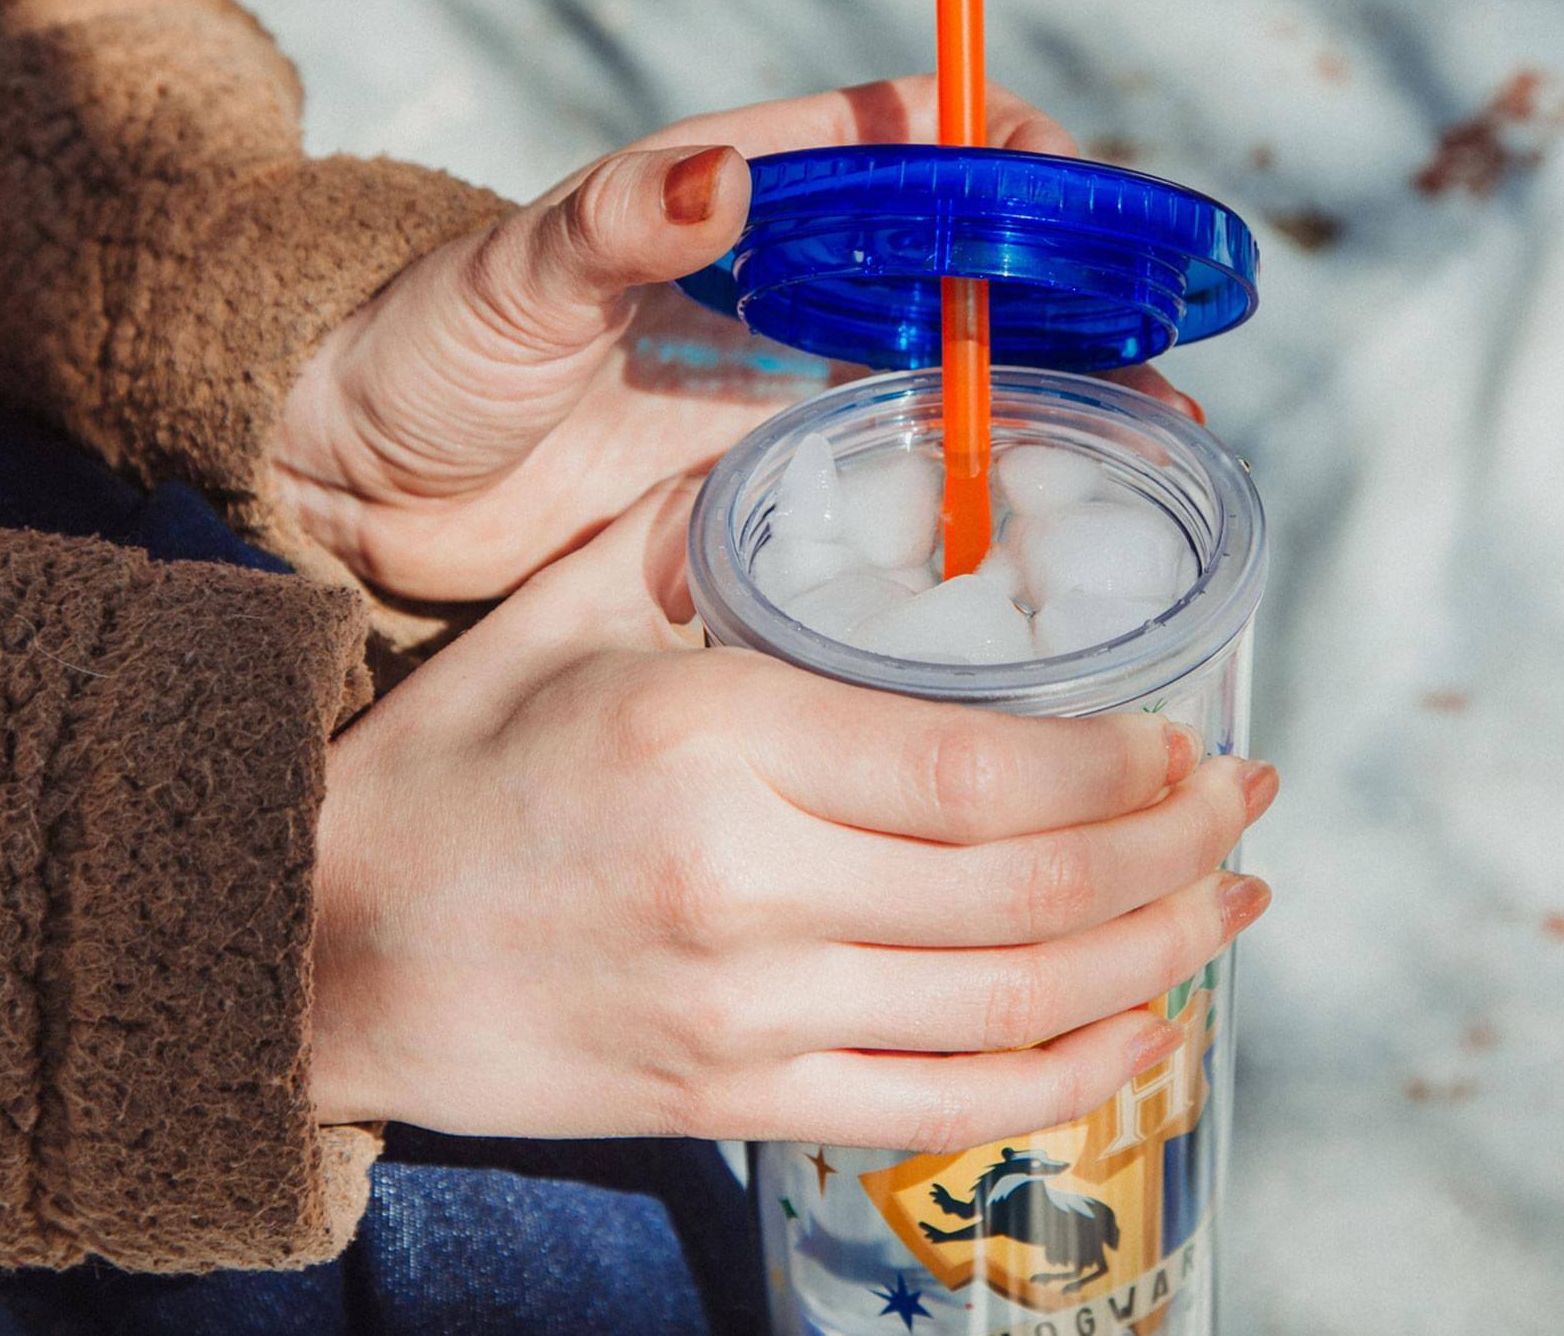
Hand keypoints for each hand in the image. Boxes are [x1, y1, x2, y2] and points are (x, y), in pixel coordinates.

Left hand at [270, 76, 1197, 601]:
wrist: (356, 488)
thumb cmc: (422, 352)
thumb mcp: (514, 278)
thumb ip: (612, 222)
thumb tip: (722, 170)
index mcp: (739, 206)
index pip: (901, 148)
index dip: (999, 157)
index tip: (1078, 192)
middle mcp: (782, 293)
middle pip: (956, 274)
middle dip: (1064, 296)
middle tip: (1162, 346)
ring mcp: (782, 395)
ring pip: (947, 382)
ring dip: (1046, 402)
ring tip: (1145, 442)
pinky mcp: (767, 489)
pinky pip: (890, 482)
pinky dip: (969, 493)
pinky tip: (1036, 528)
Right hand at [309, 485, 1276, 1148]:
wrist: (313, 946)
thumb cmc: (445, 764)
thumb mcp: (561, 609)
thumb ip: (702, 527)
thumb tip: (834, 454)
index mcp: (711, 739)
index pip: (977, 769)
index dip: (1119, 764)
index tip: (1190, 737)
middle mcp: (744, 888)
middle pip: (1028, 890)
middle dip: (1177, 849)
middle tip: (1250, 805)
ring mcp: (744, 1014)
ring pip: (1012, 1005)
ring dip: (1156, 957)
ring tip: (1234, 907)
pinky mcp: (734, 1101)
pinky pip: (942, 1109)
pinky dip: (1065, 1077)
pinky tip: (1140, 1030)